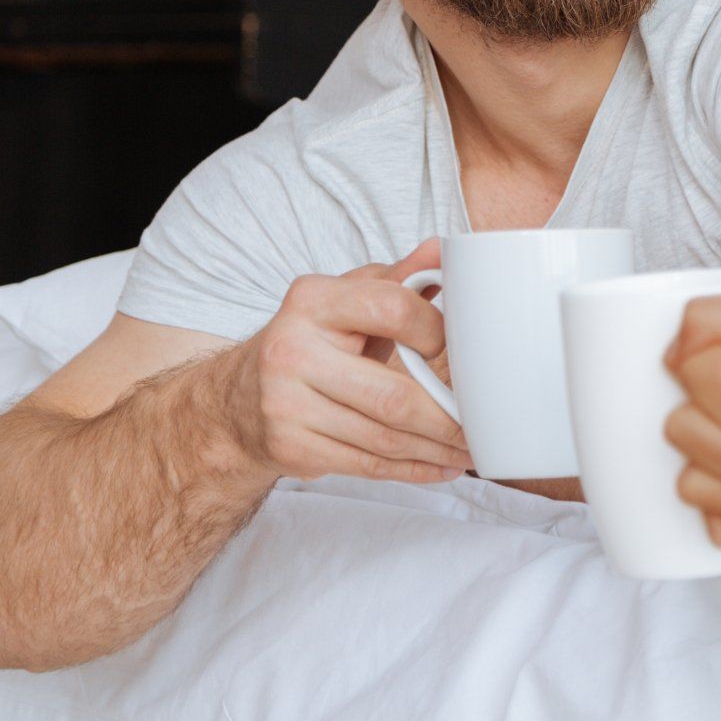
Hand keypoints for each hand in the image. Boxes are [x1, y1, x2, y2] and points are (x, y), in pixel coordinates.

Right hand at [225, 239, 474, 483]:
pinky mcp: (289, 447)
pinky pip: (366, 465)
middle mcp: (291, 349)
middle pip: (392, 394)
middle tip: (482, 425)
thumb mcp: (346, 299)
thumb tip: (444, 249)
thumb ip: (397, 278)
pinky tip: (440, 467)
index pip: (393, 309)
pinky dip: (411, 470)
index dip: (437, 332)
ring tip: (470, 451)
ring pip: (383, 437)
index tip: (464, 350)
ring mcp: (285, 403)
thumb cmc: (311, 341)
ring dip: (437, 450)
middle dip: (447, 418)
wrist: (238, 400)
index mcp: (312, 300)